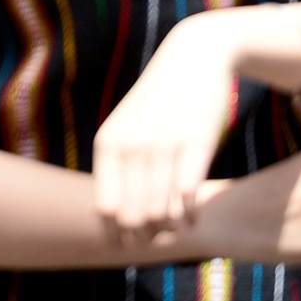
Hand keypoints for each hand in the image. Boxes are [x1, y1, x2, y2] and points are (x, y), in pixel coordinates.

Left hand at [92, 13, 237, 242]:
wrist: (195, 58)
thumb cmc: (159, 103)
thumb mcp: (127, 128)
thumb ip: (117, 167)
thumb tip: (104, 215)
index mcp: (108, 144)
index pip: (105, 208)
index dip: (116, 233)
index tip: (129, 242)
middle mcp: (132, 146)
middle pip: (134, 216)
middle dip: (145, 236)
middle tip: (157, 239)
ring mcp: (163, 145)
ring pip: (162, 212)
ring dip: (169, 229)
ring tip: (176, 230)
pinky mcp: (196, 143)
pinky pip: (189, 197)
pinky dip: (191, 216)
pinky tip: (194, 218)